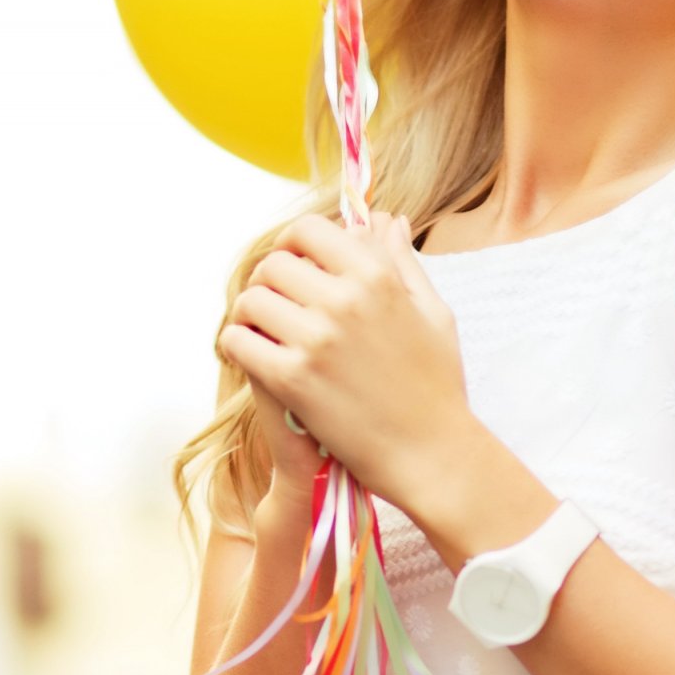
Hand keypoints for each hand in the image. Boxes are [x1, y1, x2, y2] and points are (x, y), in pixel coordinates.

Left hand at [220, 208, 472, 513]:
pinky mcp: (292, 380)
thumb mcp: (433, 311)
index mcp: (377, 274)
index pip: (309, 229)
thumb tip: (387, 220)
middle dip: (268, 278)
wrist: (432, 454)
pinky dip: (236, 343)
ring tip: (260, 328)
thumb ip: (402, 260)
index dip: (293, 241)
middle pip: (274, 263)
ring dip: (249, 311)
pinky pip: (240, 341)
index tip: (294, 259)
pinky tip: (250, 353)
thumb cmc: (438, 383)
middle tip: (275, 300)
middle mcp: (344, 299)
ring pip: (251, 300)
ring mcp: (316, 339)